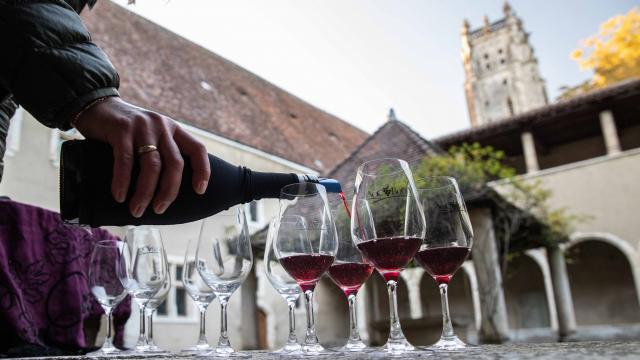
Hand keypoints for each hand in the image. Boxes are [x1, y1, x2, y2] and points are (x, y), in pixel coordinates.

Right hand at [74, 97, 210, 216]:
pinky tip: (120, 197)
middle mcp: (162, 126)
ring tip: (137, 209)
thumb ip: (160, 152)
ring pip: (152, 166)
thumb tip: (165, 191)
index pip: (198, 149)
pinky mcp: (121, 129)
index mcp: (174, 129)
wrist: (96, 104)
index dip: (202, 171)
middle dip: (169, 191)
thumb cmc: (125, 130)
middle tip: (159, 209)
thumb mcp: (151, 135)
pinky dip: (123, 181)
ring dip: (145, 192)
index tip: (200, 191)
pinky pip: (126, 161)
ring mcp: (143, 127)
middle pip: (175, 164)